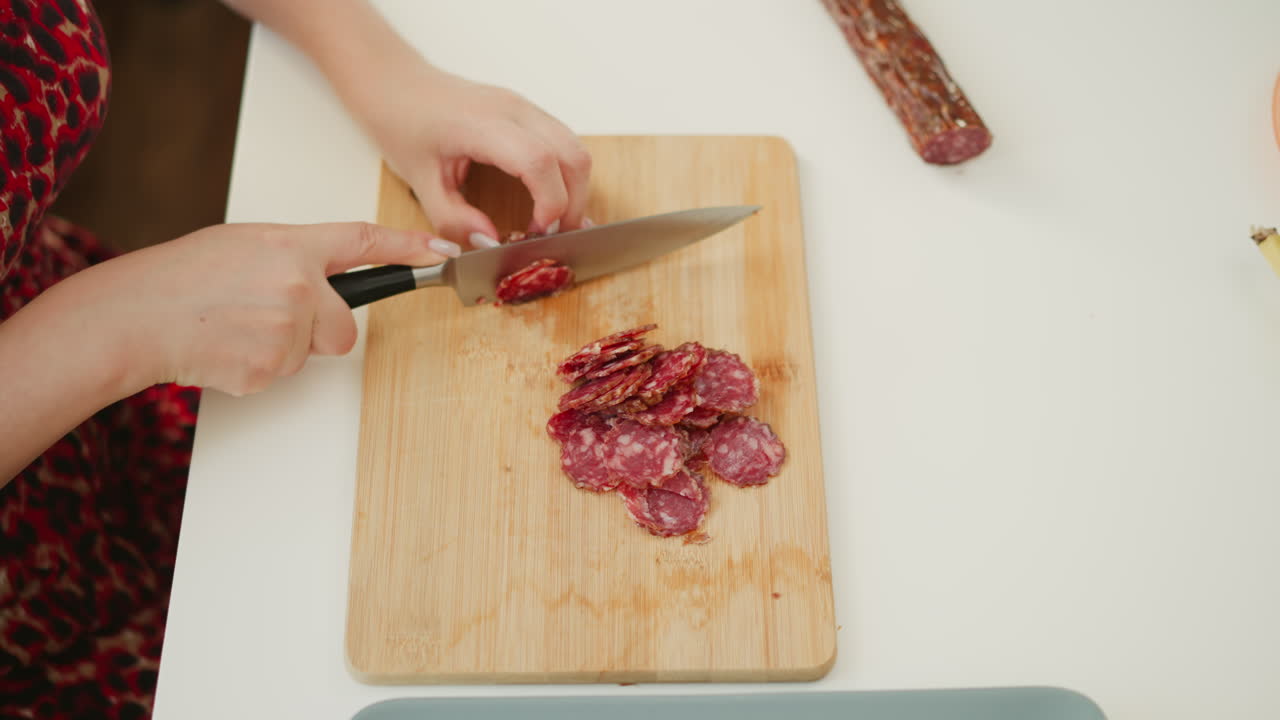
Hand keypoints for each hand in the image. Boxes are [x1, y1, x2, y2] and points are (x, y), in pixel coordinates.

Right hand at [70, 221, 458, 395]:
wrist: (134, 315)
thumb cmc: (180, 277)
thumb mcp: (242, 244)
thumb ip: (291, 258)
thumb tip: (320, 281)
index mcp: (290, 246)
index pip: (363, 243)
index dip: (407, 248)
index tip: (440, 252)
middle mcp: (298, 285)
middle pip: (344, 327)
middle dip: (321, 332)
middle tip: (271, 320)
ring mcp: (286, 329)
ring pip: (309, 354)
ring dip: (281, 349)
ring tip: (234, 328)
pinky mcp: (268, 368)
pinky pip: (280, 375)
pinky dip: (256, 369)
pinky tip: (224, 348)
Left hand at [370, 65, 592, 248]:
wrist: (397, 85)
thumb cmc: (403, 124)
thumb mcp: (420, 182)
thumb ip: (453, 219)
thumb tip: (489, 242)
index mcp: (481, 124)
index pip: (539, 161)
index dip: (550, 203)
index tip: (536, 231)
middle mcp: (512, 109)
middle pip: (573, 156)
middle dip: (573, 203)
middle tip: (553, 235)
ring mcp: (524, 106)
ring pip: (575, 147)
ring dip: (573, 189)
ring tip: (551, 221)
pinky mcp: (527, 111)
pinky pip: (563, 141)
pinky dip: (565, 174)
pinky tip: (546, 197)